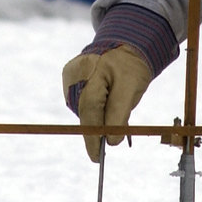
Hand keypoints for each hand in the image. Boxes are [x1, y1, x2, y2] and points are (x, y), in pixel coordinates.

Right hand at [61, 45, 152, 162]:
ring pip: (83, 109)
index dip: (93, 137)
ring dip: (97, 116)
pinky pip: (81, 102)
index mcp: (92, 71)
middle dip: (98, 127)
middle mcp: (75, 74)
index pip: (90, 111)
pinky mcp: (69, 78)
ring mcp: (70, 76)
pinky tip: (104, 98)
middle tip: (111, 137)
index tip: (97, 157)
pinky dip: (93, 107)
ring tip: (114, 102)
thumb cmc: (130, 66)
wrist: (123, 44)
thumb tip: (111, 141)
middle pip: (85, 112)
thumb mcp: (132, 88)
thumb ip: (120, 114)